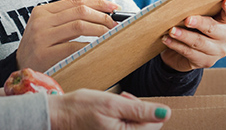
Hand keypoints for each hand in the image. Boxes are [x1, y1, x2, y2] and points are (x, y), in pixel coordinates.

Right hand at [16, 0, 117, 72]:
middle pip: (80, 11)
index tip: (114, 7)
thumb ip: (66, 19)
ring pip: (79, 25)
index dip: (98, 3)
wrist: (20, 68)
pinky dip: (89, 45)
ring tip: (110, 35)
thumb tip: (100, 13)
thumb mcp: (48, 28)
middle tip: (115, 25)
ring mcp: (41, 37)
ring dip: (99, 30)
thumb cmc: (39, 48)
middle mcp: (41, 21)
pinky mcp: (44, 54)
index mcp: (42, 11)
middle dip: (102, 17)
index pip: (75, 1)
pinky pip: (73, 46)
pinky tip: (97, 47)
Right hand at [47, 89, 170, 127]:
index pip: (155, 124)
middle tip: (119, 102)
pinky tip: (109, 116)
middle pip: (147, 127)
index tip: (127, 100)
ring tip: (112, 108)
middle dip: (137, 112)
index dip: (144, 108)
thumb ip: (140, 110)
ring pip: (136, 129)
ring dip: (129, 117)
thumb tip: (166, 113)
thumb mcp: (112, 103)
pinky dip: (121, 122)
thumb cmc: (81, 108)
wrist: (59, 116)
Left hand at [158, 0, 225, 71]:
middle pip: (213, 28)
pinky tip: (167, 40)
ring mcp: (217, 51)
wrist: (185, 52)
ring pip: (199, 42)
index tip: (225, 1)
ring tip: (171, 30)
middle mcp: (225, 36)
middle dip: (199, 23)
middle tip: (187, 19)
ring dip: (183, 36)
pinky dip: (176, 45)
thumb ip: (195, 8)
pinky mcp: (206, 62)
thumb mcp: (196, 16)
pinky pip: (189, 53)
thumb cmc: (192, 26)